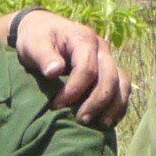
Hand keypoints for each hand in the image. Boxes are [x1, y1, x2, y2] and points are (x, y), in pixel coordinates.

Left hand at [12, 11, 132, 127]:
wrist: (44, 30)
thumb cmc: (37, 38)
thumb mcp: (34, 43)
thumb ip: (44, 56)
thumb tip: (55, 71)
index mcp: (84, 39)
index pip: (87, 69)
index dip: (74, 90)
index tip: (57, 105)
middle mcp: (101, 48)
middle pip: (109, 77)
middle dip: (96, 102)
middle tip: (80, 120)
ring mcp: (108, 59)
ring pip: (122, 84)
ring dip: (114, 106)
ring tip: (101, 125)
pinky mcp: (109, 70)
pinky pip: (122, 88)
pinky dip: (118, 105)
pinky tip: (106, 121)